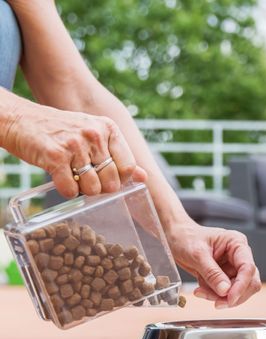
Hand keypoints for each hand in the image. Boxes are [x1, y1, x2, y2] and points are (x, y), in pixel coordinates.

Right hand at [0, 101, 145, 197]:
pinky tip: (61, 180)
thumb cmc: (62, 132)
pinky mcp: (55, 156)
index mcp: (109, 129)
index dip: (120, 179)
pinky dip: (67, 192)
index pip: (128, 166)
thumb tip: (144, 177)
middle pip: (112, 180)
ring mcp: (75, 144)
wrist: (22, 120)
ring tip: (73, 177)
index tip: (107, 177)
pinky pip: (71, 190)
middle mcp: (94, 134)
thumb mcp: (94, 136)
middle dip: (101, 188)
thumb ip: (118, 156)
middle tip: (86, 179)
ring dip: (83, 190)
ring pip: (93, 188)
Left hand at [166, 220, 260, 307]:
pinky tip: (201, 290)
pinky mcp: (225, 276)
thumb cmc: (186, 238)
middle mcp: (239, 256)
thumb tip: (225, 290)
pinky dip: (214, 295)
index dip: (241, 285)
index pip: (248, 267)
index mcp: (237, 243)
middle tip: (216, 302)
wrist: (176, 238)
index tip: (230, 298)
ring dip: (221, 297)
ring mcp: (233, 267)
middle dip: (233, 294)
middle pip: (249, 282)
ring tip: (201, 292)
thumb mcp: (197, 254)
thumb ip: (212, 273)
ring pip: (238, 290)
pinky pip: (225, 292)